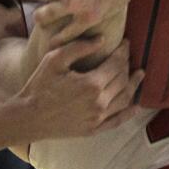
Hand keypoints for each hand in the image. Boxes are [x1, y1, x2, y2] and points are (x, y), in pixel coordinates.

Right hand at [16, 38, 142, 137]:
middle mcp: (99, 102)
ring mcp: (98, 118)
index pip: (116, 64)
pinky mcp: (94, 129)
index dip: (123, 51)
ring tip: (139, 74)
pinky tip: (136, 105)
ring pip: (125, 99)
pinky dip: (129, 112)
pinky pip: (118, 120)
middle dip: (128, 65)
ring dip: (134, 85)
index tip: (126, 43)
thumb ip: (79, 47)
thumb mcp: (54, 59)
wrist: (28, 117)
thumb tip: (102, 39)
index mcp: (91, 84)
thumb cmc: (38, 86)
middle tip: (128, 55)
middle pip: (122, 80)